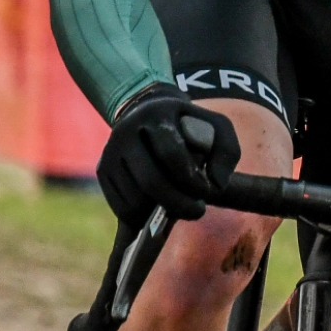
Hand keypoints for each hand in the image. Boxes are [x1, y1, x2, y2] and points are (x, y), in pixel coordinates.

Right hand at [97, 85, 240, 227]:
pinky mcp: (103, 171)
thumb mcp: (215, 126)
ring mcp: (111, 152)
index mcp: (156, 115)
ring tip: (179, 209)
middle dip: (177, 204)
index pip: (171, 153)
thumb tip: (218, 185)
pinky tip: (158, 211)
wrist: (147, 112)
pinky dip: (142, 218)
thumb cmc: (188, 125)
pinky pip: (120, 207)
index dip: (191, 179)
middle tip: (198, 211)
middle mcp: (127, 132)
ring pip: (134, 199)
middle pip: (150, 181)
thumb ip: (227, 151)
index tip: (208, 192)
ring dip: (159, 215)